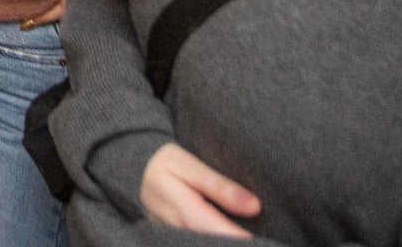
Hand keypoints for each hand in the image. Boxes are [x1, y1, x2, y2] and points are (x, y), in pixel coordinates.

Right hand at [140, 143, 260, 237]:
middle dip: (241, 239)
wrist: (131, 168)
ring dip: (228, 239)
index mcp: (189, 215)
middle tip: (263, 230)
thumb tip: (255, 207)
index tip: (270, 233)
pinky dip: (215, 238)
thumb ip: (220, 186)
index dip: (251, 239)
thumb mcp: (189, 165)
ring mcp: (176, 239)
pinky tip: (228, 231)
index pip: (230, 238)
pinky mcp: (175, 240)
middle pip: (220, 244)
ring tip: (249, 231)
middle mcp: (183, 233)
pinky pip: (200, 242)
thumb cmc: (163, 163)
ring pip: (209, 244)